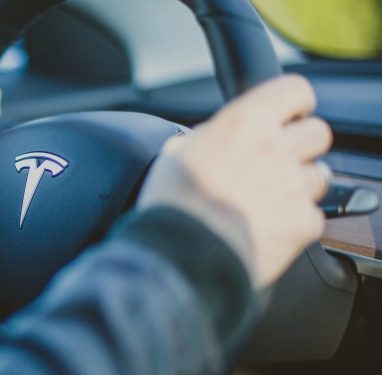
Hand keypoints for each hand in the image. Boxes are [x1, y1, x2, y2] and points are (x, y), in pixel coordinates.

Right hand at [137, 75, 331, 288]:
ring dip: (300, 184)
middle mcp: (275, 149)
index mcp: (243, 124)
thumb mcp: (173, 156)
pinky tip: (268, 228)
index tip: (285, 116)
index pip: (294, 90)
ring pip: (320, 175)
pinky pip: (313, 216)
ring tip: (269, 200)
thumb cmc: (172, 207)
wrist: (183, 256)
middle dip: (301, 145)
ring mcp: (293, 187)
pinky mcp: (303, 222)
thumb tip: (204, 142)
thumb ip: (202, 141)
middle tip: (277, 161)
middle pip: (318, 132)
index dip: (292, 103)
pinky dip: (295, 223)